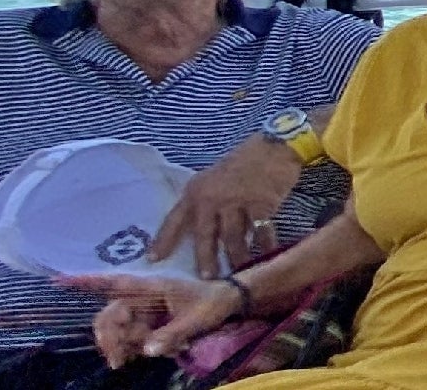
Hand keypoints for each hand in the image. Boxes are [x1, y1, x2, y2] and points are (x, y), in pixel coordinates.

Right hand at [71, 274, 243, 367]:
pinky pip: (129, 339)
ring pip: (117, 332)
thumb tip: (146, 350)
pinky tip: (160, 349)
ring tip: (157, 350)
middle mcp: (140, 297)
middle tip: (119, 361)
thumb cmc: (211, 302)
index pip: (112, 282)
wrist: (226, 303)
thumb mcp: (196, 318)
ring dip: (127, 347)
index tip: (59, 282)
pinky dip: (137, 349)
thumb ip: (172, 334)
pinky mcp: (144, 324)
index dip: (86, 282)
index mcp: (149, 287)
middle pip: (108, 317)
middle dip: (110, 339)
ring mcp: (141, 311)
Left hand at [153, 134, 301, 277]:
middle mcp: (212, 198)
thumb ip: (204, 203)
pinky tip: (266, 254)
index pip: (174, 220)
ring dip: (236, 257)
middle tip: (207, 280)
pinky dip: (264, 245)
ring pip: (233, 238)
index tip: (153, 260)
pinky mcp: (261, 204)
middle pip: (205, 236)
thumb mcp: (213, 179)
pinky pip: (260, 232)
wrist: (273, 147)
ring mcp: (237, 201)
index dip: (163, 241)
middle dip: (205, 259)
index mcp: (196, 191)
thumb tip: (200, 235)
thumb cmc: (242, 164)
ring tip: (239, 272)